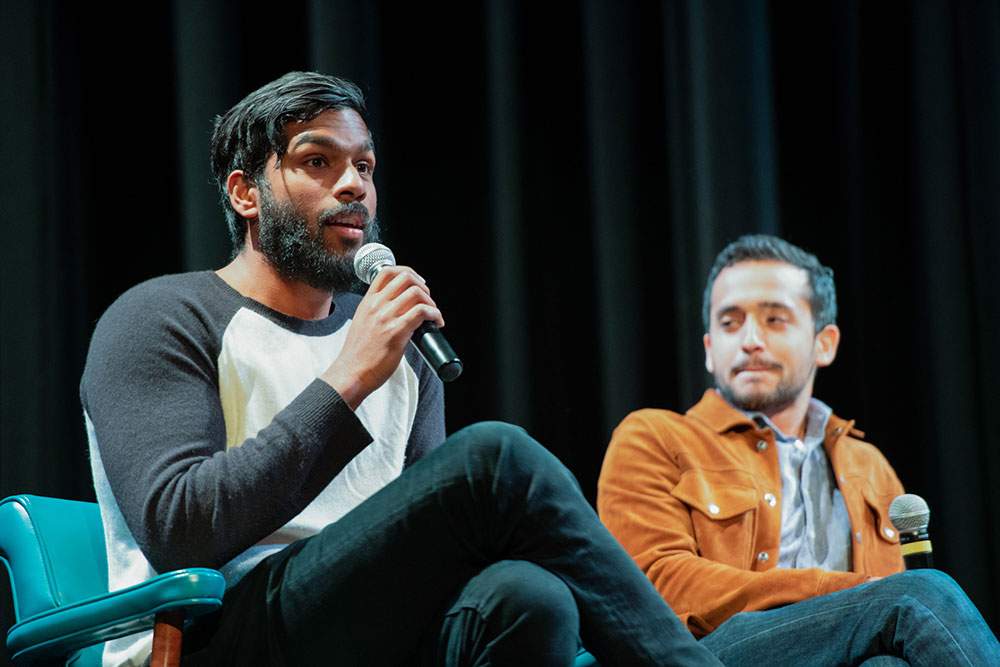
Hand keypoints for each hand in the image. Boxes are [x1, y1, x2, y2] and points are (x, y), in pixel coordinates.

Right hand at [322, 265, 443, 408]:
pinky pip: (422, 312)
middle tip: (428, 301)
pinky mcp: (397, 331)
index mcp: (368, 302)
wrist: (351, 373)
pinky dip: (435, 314)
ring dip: (431, 302)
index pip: (387, 272)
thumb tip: (400, 309)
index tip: (419, 283)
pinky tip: (436, 323)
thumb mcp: (363, 323)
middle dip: (423, 286)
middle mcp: (376, 305)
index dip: (408, 272)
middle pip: (406, 277)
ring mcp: (386, 317)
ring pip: (417, 292)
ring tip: (433, 315)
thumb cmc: (358, 354)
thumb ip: (377, 312)